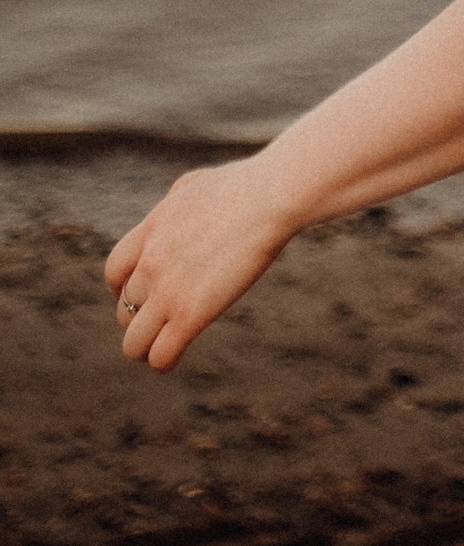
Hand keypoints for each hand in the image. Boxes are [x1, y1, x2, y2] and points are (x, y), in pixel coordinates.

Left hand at [104, 159, 298, 370]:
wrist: (268, 197)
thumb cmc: (246, 185)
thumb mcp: (196, 183)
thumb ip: (177, 199)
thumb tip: (175, 202)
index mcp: (150, 231)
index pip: (114, 272)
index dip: (121, 289)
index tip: (138, 295)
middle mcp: (150, 263)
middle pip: (124, 309)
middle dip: (138, 318)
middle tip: (158, 324)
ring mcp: (167, 291)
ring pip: (133, 341)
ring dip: (145, 347)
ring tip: (160, 350)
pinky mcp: (190, 314)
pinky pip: (161, 354)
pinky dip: (163, 362)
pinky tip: (172, 361)